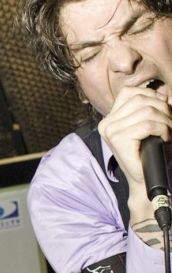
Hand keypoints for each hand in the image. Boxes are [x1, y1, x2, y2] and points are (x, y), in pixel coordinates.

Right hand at [98, 85, 171, 224]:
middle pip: (140, 98)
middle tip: (169, 123)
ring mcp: (110, 131)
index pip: (129, 92)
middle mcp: (106, 123)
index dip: (150, 95)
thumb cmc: (149, 154)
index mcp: (110, 118)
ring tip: (167, 131)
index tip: (161, 110)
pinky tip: (163, 138)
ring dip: (165, 120)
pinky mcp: (118, 139)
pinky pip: (147, 124)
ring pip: (146, 110)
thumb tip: (163, 92)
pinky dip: (162, 129)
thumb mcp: (148, 126)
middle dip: (162, 108)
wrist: (144, 179)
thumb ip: (151, 108)